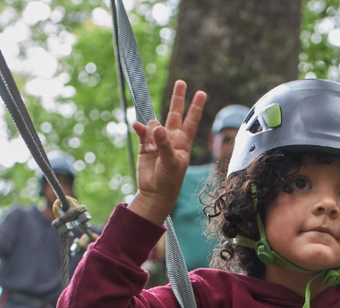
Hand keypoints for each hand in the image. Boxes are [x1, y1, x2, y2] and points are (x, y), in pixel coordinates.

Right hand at [128, 80, 206, 225]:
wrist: (155, 192)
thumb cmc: (169, 180)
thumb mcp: (171, 163)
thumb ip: (165, 145)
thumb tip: (158, 128)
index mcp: (183, 142)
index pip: (191, 121)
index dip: (196, 107)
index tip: (201, 93)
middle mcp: (171, 138)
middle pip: (175, 113)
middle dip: (178, 98)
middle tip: (181, 82)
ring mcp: (158, 140)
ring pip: (154, 124)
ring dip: (151, 133)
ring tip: (152, 150)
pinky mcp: (145, 145)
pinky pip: (142, 131)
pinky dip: (140, 129)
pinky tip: (137, 128)